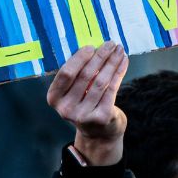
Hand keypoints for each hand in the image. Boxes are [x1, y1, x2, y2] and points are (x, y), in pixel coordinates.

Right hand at [47, 43, 127, 165]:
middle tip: (110, 44)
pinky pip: (112, 89)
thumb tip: (95, 45)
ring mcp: (83, 115)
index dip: (79, 58)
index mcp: (54, 98)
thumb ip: (78, 73)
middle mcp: (66, 109)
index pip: (66, 74)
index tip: (92, 46)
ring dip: (112, 63)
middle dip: (100, 56)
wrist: (98, 133)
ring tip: (119, 50)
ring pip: (100, 81)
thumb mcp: (74, 91)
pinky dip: (119, 73)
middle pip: (85, 76)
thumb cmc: (85, 103)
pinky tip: (123, 62)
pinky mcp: (101, 117)